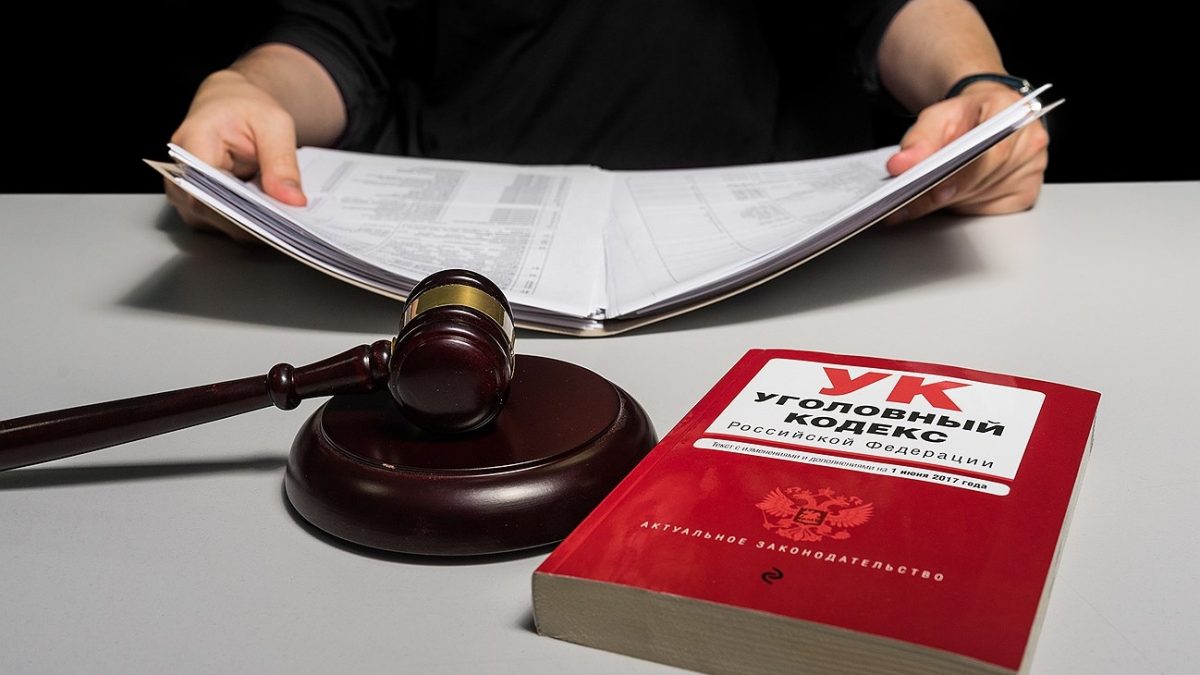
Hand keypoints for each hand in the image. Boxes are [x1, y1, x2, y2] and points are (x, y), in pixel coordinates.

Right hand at [166, 69, 307, 239]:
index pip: (206, 190)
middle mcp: (180, 172)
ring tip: (284, 223)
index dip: (239, 211)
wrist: (230, 105)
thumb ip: (282, 161)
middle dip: (252, 223)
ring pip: (218, 224)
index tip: (272, 220)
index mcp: (192, 142)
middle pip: (211, 213)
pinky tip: (272, 219)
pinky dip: (249, 223)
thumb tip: (292, 200)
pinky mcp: (199, 204)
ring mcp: (186, 192)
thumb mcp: (274, 124)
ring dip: (251, 227)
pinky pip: (224, 223)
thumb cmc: (246, 108)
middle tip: (289, 227)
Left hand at [883, 83, 1048, 224]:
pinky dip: (965, 206)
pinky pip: (987, 211)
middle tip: (906, 199)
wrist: (984, 117)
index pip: (990, 152)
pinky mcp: (1026, 194)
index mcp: (1014, 112)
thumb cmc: (966, 116)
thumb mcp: (938, 116)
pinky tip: (957, 192)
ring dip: (950, 200)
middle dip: (941, 192)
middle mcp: (1031, 142)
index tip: (930, 188)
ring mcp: (1032, 170)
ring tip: (931, 188)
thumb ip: (919, 139)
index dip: (960, 175)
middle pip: (982, 180)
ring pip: (979, 199)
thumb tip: (901, 165)